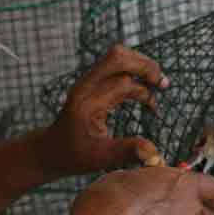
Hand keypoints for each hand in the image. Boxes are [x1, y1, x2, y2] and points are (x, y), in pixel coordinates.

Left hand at [37, 45, 169, 178]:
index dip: (143, 90)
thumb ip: (126, 151)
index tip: (155, 108)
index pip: (120, 81)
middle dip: (144, 65)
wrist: (52, 149)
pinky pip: (114, 69)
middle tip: (162, 84)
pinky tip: (145, 95)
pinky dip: (132, 76)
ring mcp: (88, 82)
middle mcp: (87, 85)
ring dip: (140, 68)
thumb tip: (154, 153)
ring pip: (116, 59)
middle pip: (117, 56)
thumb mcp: (100, 158)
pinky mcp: (92, 85)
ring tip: (158, 85)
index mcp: (88, 100)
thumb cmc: (74, 155)